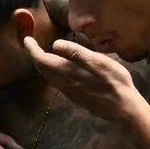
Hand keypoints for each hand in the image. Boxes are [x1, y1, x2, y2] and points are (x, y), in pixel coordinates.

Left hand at [22, 36, 139, 122]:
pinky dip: (51, 72)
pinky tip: (57, 68)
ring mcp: (69, 92)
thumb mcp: (98, 62)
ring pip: (48, 77)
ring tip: (41, 53)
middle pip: (42, 69)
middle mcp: (64, 84)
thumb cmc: (114, 82)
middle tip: (32, 44)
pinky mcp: (75, 97)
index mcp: (68, 73)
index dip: (32, 49)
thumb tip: (55, 44)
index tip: (27, 39)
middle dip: (34, 56)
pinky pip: (56, 82)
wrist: (122, 109)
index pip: (41, 60)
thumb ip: (76, 53)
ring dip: (42, 65)